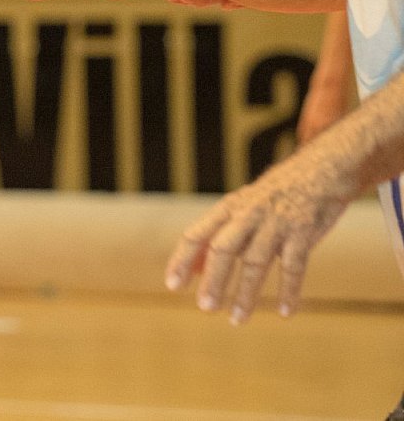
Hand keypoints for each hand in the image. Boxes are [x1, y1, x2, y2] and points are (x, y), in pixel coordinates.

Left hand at [163, 155, 354, 323]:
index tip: (172, 286)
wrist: (319, 171)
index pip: (196, 234)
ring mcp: (276, 223)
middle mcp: (247, 215)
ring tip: (237, 319)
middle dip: (214, 280)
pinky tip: (284, 313)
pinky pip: (294, 266)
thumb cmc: (271, 198)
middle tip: (205, 308)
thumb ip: (216, 239)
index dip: (182, 259)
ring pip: (256, 262)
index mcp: (227, 209)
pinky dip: (289, 291)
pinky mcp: (304, 232)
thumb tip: (192, 271)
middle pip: (224, 249)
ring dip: (246, 294)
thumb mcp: (239, 210)